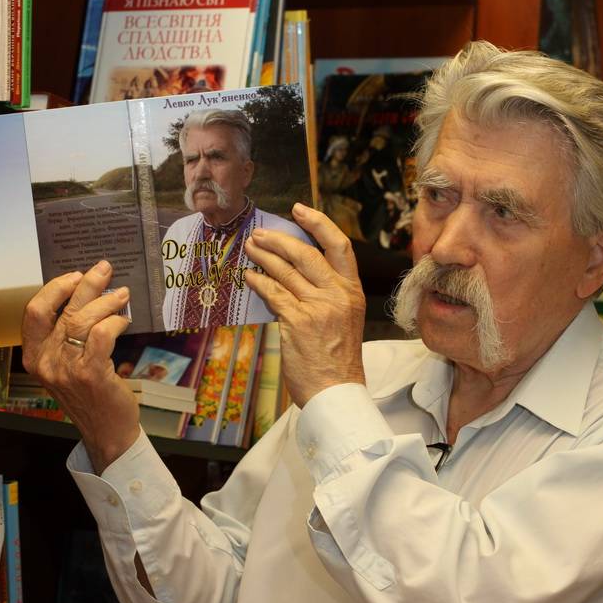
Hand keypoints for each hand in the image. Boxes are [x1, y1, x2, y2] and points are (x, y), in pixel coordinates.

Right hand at [21, 260, 138, 473]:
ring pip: (83, 319)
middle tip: (105, 269)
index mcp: (34, 357)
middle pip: (63, 311)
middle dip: (87, 285)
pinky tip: (124, 320)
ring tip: (123, 294)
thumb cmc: (91, 395)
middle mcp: (46, 362)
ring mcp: (67, 369)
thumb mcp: (67, 366)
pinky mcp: (91, 374)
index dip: (54, 289)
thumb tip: (86, 297)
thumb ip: (67, 338)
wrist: (106, 432)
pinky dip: (115, 321)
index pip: (34, 313)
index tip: (75, 276)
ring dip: (106, 301)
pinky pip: (102, 335)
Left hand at [244, 203, 365, 407]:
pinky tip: (249, 277)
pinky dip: (258, 282)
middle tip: (259, 234)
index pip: (339, 246)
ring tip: (250, 249)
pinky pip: (273, 293)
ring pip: (286, 271)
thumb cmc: (337, 361)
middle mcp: (337, 295)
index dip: (318, 224)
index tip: (298, 210)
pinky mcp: (297, 321)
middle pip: (306, 253)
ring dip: (263, 257)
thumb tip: (292, 275)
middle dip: (279, 239)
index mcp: (352, 292)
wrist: (336, 392)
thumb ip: (326, 296)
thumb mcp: (344, 321)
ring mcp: (318, 307)